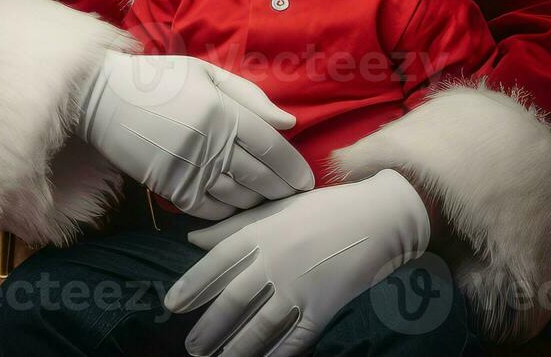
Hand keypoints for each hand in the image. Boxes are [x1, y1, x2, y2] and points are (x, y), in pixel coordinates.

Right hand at [76, 52, 314, 219]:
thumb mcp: (205, 72)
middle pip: (260, 176)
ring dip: (258, 202)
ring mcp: (189, 168)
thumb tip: (288, 122)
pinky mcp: (170, 187)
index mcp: (222, 110)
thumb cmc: (158, 79)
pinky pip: (210, 209)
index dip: (294, 167)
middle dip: (283, 190)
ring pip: (238, 197)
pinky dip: (229, 213)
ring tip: (271, 203)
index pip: (271, 146)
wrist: (102, 99)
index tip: (306, 180)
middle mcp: (210, 142)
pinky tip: (237, 208)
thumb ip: (249, 96)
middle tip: (296, 198)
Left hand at [165, 169, 430, 355]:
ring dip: (236, 349)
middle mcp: (275, 261)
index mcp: (261, 233)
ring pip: (259, 326)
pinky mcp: (323, 307)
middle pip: (233, 300)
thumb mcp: (275, 210)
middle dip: (209, 328)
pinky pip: (294, 338)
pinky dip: (276, 354)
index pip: (217, 262)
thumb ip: (232, 225)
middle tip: (191, 347)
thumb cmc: (323, 209)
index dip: (192, 285)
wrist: (378, 217)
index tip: (172, 305)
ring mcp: (300, 286)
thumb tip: (191, 237)